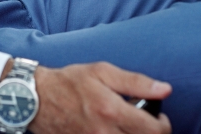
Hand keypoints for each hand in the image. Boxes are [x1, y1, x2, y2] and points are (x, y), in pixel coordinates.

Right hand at [28, 62, 171, 133]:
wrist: (35, 99)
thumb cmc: (69, 82)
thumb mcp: (102, 72)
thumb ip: (136, 82)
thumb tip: (165, 89)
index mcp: (112, 111)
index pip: (155, 130)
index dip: (164, 125)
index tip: (160, 119)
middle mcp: (105, 132)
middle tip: (146, 125)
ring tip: (130, 128)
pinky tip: (113, 132)